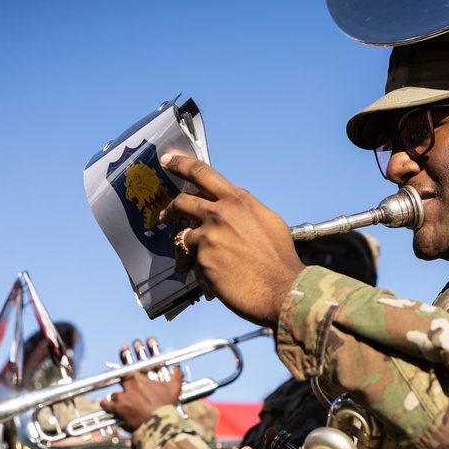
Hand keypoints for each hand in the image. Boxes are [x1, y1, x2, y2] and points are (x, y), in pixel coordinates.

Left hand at [99, 366, 184, 431]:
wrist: (160, 424)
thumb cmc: (167, 405)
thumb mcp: (174, 388)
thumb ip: (177, 375)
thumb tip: (178, 367)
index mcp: (139, 378)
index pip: (128, 372)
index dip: (128, 375)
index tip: (130, 379)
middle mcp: (128, 385)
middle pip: (121, 383)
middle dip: (125, 389)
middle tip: (130, 395)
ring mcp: (121, 397)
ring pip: (114, 395)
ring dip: (117, 399)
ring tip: (123, 404)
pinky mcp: (117, 409)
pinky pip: (105, 405)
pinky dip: (106, 406)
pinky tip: (109, 408)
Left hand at [159, 154, 305, 326]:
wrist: (282, 288)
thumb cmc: (279, 259)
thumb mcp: (268, 221)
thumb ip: (245, 210)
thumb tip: (234, 208)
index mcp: (238, 200)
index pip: (202, 173)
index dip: (181, 164)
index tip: (168, 160)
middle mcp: (220, 213)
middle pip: (182, 202)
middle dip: (170, 209)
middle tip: (166, 214)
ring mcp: (209, 236)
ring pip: (183, 236)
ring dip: (185, 247)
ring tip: (186, 258)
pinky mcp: (202, 260)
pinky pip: (192, 263)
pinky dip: (200, 271)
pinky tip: (212, 282)